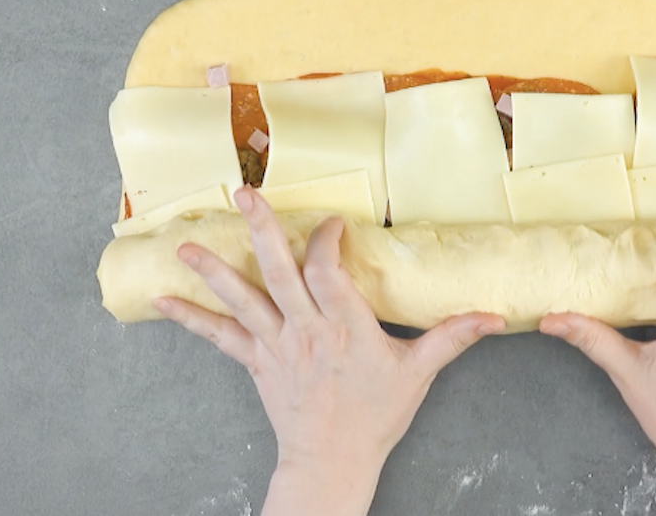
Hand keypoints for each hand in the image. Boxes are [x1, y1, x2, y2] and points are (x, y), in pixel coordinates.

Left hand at [153, 187, 504, 515]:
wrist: (333, 461)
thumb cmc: (374, 417)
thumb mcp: (419, 373)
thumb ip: (452, 337)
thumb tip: (493, 317)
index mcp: (344, 325)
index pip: (327, 269)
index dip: (326, 240)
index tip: (331, 223)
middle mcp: (304, 328)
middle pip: (277, 270)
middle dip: (260, 229)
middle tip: (243, 194)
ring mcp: (275, 345)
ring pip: (241, 298)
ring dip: (212, 269)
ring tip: (185, 243)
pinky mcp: (256, 363)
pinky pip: (218, 337)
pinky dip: (190, 318)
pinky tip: (161, 299)